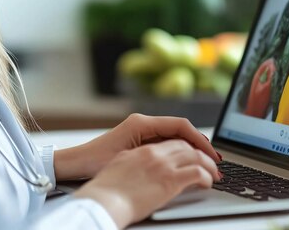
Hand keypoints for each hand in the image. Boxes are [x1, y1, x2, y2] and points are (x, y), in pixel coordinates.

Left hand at [53, 113, 221, 179]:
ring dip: (190, 149)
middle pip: (180, 130)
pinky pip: (165, 143)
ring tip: (205, 164)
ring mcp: (141, 132)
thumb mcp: (128, 159)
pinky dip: (178, 152)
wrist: (74, 163)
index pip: (180, 126)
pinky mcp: (139, 141)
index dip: (199, 139)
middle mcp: (143, 124)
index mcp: (141, 123)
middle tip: (214, 160)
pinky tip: (186, 165)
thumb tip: (182, 158)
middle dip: (199, 145)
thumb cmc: (94, 161)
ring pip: (174, 137)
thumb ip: (154, 156)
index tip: (211, 153)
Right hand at [73, 139, 220, 228]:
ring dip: (208, 164)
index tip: (195, 151)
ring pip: (195, 155)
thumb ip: (135, 161)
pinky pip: (196, 172)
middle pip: (186, 144)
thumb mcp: (120, 167)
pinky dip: (206, 176)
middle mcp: (153, 152)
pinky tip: (207, 182)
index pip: (171, 139)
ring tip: (214, 173)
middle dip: (201, 151)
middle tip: (211, 162)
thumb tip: (145, 167)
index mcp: (141, 148)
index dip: (187, 144)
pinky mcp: (169, 179)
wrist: (103, 201)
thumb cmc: (106, 190)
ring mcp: (162, 164)